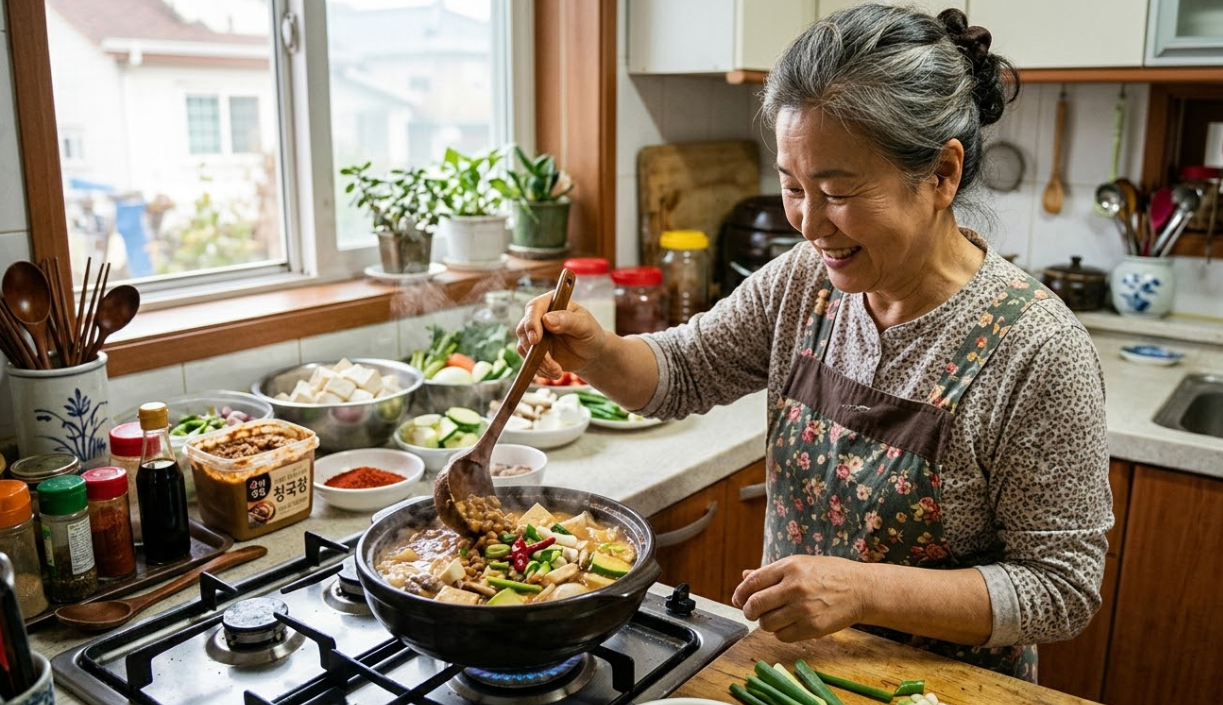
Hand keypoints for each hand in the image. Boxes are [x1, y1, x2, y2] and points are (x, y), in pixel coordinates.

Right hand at [515, 293, 607, 378]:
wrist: (591, 353)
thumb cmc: (590, 334)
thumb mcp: (585, 326)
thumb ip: (567, 320)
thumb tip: (546, 320)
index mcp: (551, 302)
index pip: (534, 308)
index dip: (531, 323)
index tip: (536, 339)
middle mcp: (538, 316)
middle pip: (523, 329)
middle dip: (535, 350)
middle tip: (551, 365)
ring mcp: (533, 333)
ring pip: (523, 347)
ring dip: (539, 363)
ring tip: (557, 372)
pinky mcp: (532, 349)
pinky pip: (528, 360)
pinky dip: (540, 369)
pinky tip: (555, 372)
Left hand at [731, 556, 870, 642]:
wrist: (861, 589)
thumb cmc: (828, 574)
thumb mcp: (799, 564)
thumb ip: (770, 572)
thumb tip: (744, 576)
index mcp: (789, 567)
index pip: (752, 582)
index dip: (740, 593)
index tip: (738, 600)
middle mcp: (794, 587)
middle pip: (755, 605)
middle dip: (749, 611)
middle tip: (752, 612)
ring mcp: (804, 608)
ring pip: (766, 624)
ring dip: (766, 623)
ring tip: (775, 617)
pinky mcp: (813, 627)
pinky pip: (782, 636)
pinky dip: (781, 633)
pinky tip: (789, 624)